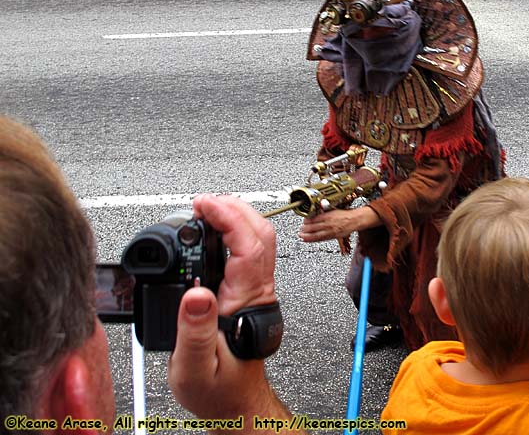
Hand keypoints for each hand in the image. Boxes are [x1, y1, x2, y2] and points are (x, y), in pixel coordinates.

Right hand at [168, 195, 276, 418]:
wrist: (236, 403)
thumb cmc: (218, 389)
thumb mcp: (194, 368)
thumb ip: (193, 332)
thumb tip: (195, 294)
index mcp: (245, 300)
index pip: (248, 244)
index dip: (228, 216)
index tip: (203, 204)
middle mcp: (256, 289)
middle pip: (260, 232)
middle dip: (234, 207)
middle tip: (202, 202)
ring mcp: (256, 288)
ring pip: (258, 239)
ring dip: (235, 216)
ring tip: (205, 211)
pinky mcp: (250, 291)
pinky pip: (249, 251)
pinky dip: (233, 231)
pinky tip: (213, 233)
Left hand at [299, 207, 375, 242]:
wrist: (354, 220)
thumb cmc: (344, 214)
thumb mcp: (333, 210)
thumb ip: (323, 213)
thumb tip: (313, 214)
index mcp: (328, 216)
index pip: (314, 219)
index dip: (307, 222)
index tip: (303, 222)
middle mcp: (329, 224)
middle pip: (314, 228)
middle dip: (305, 230)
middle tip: (300, 230)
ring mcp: (331, 231)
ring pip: (317, 235)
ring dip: (308, 236)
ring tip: (301, 236)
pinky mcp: (334, 236)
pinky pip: (322, 238)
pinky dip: (314, 240)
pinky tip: (309, 240)